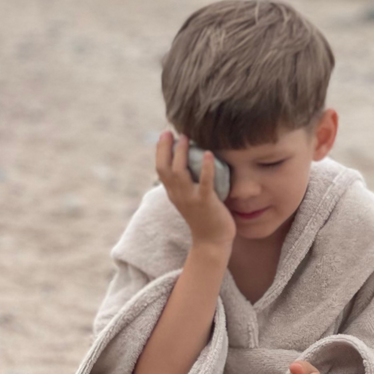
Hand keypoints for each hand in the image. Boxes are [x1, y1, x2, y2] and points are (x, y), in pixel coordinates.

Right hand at [156, 131, 234, 247]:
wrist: (212, 242)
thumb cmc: (205, 219)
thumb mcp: (190, 200)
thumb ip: (188, 185)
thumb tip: (193, 166)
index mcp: (173, 193)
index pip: (161, 168)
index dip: (161, 151)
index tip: (164, 134)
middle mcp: (178, 195)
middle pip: (166, 167)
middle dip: (166, 148)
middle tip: (171, 131)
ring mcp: (190, 199)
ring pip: (180, 172)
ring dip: (182, 153)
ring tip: (187, 137)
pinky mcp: (206, 202)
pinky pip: (205, 182)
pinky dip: (205, 167)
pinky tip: (208, 154)